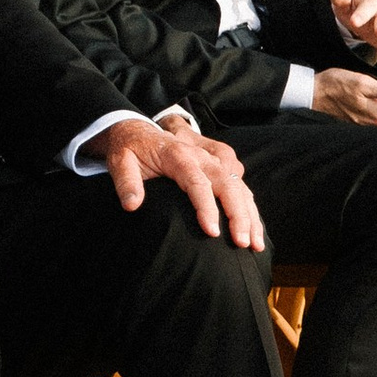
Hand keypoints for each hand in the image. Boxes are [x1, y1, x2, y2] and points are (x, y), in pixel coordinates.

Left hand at [87, 115, 264, 250]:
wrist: (138, 131)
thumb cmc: (130, 150)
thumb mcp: (120, 162)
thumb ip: (126, 182)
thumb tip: (132, 205)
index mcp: (178, 155)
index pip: (197, 182)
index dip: (206, 207)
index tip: (212, 231)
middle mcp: (201, 157)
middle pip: (227, 184)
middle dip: (237, 214)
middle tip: (241, 242)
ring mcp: (212, 163)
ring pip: (239, 187)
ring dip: (249, 215)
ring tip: (254, 245)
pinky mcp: (217, 170)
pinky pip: (240, 189)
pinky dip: (251, 210)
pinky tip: (255, 233)